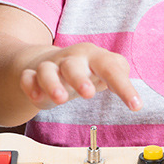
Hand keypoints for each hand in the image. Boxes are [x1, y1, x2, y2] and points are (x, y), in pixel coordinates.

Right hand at [19, 43, 141, 111]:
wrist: (51, 61)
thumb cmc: (85, 68)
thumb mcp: (104, 69)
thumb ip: (120, 76)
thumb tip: (134, 93)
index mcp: (93, 57)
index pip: (110, 68)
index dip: (124, 87)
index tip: (136, 105)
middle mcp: (71, 60)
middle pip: (72, 65)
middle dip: (79, 78)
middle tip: (88, 93)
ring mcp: (50, 67)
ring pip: (47, 70)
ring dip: (52, 83)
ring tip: (60, 99)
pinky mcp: (33, 76)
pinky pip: (27, 78)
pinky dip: (30, 86)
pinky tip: (36, 97)